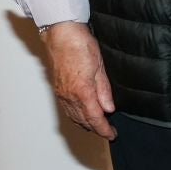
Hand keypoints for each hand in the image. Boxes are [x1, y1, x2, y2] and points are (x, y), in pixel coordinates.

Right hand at [42, 21, 116, 139]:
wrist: (62, 34)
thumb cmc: (80, 45)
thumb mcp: (100, 67)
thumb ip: (104, 90)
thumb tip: (109, 108)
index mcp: (82, 92)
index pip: (95, 118)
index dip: (104, 129)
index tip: (112, 134)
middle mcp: (69, 96)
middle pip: (83, 121)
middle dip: (96, 128)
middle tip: (108, 130)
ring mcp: (62, 93)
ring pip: (74, 117)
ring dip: (86, 124)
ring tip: (97, 125)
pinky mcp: (58, 89)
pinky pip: (67, 109)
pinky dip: (76, 116)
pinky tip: (82, 114)